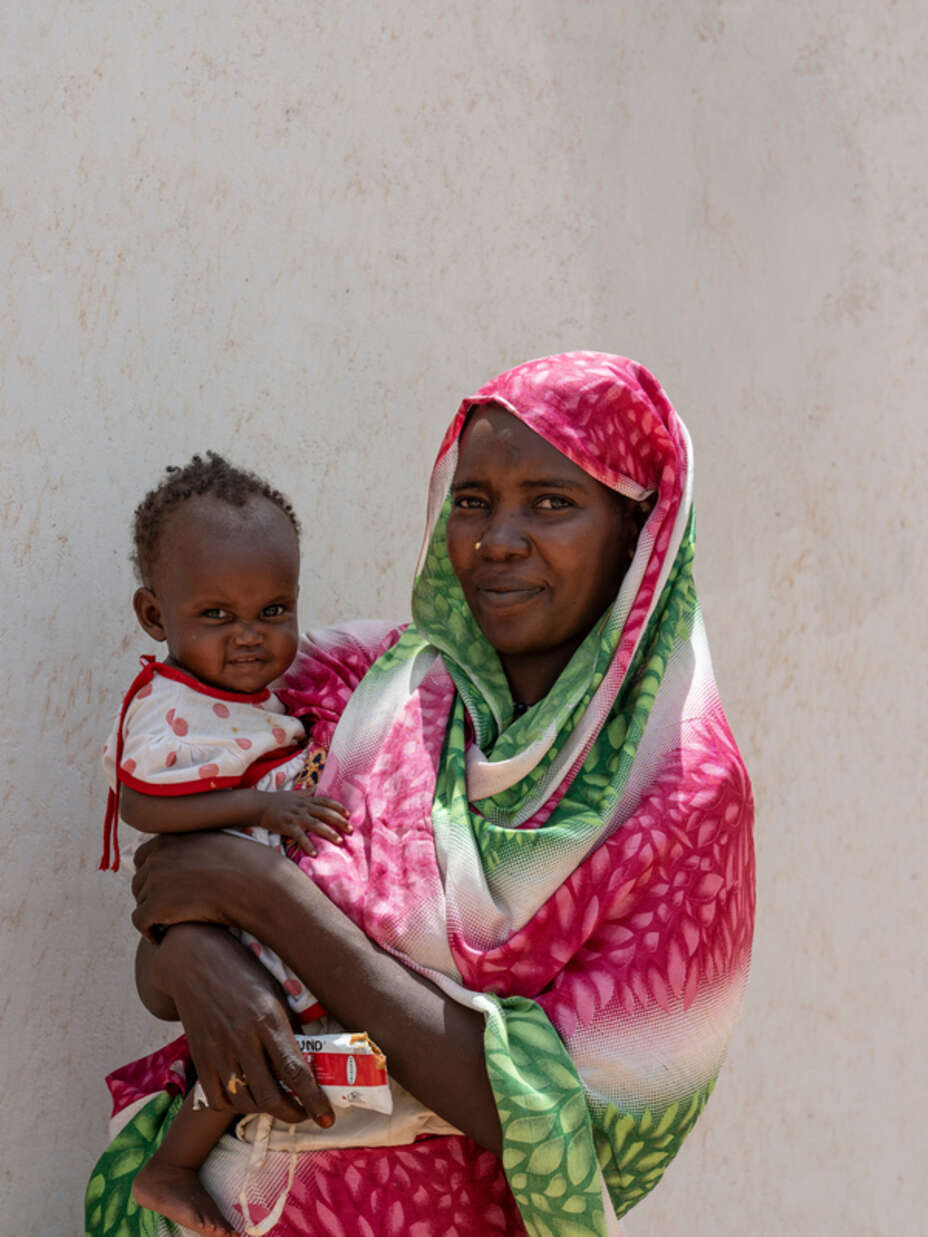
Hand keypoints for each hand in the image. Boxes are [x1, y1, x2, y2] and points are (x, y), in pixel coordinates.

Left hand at [132, 831, 282, 940]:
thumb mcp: (215, 840)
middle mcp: (156, 856)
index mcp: (169, 837)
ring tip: (173, 923)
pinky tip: (164, 937)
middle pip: (139, 882)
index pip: (143, 858)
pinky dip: (149, 932)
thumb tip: (185, 856)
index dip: (154, 875)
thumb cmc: (246, 865)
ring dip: (154, 914)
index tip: (169, 889)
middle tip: (172, 910)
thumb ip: (193, 843)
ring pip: (140, 902)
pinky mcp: (156, 906)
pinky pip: (140, 922)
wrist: (254, 884)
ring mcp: (154, 880)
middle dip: (152, 896)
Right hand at [151, 923, 334, 1126]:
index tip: (327, 1118)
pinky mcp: (199, 1058)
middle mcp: (242, 1040)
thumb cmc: (243, 971)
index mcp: (267, 1020)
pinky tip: (249, 1097)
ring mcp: (217, 1052)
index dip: (314, 1100)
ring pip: (245, 1102)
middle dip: (293, 1114)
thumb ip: (289, 1027)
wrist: (194, 960)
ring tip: (280, 1103)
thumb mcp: (274, 992)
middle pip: (270, 1097)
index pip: (295, 1072)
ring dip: (267, 1110)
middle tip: (306, 1113)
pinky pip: (218, 1098)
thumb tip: (308, 1061)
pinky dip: (237, 1106)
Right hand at [259, 791, 350, 857]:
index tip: (348, 814)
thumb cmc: (278, 800)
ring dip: (329, 833)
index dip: (338, 807)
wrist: (259, 805)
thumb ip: (308, 792)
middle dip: (340, 821)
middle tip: (351, 830)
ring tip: (340, 841)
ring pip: (317, 824)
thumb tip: (319, 786)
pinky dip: (307, 844)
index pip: (326, 802)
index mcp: (307, 800)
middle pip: (326, 813)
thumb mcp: (295, 794)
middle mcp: (304, 807)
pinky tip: (314, 853)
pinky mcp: (287, 826)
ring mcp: (296, 816)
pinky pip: (300, 836)